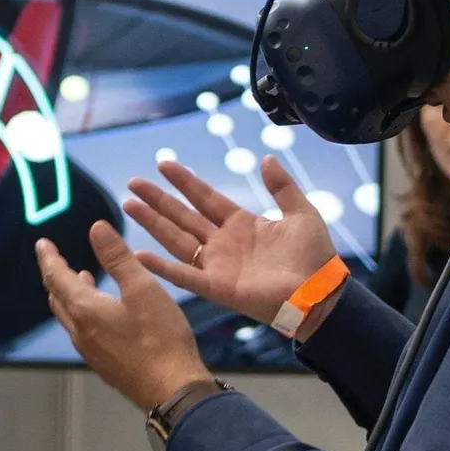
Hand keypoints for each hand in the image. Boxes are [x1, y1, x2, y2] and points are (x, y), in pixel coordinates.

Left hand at [36, 221, 212, 410]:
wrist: (172, 390)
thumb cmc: (160, 338)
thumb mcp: (142, 288)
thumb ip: (118, 257)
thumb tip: (96, 228)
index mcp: (85, 310)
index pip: (56, 277)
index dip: (49, 257)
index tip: (42, 244)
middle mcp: (80, 332)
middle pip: (58, 298)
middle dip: (55, 275)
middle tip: (56, 259)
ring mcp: (91, 351)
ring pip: (69, 316)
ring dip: (69, 294)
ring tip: (81, 278)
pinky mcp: (104, 364)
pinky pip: (82, 332)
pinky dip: (82, 312)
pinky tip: (101, 312)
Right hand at [125, 155, 338, 340]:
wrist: (319, 292)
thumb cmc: (314, 256)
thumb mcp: (301, 212)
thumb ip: (282, 186)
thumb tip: (266, 158)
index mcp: (241, 224)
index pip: (205, 197)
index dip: (185, 181)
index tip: (163, 164)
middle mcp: (223, 243)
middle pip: (182, 216)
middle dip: (158, 200)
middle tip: (133, 183)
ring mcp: (216, 265)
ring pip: (176, 239)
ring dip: (153, 223)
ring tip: (129, 206)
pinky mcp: (216, 287)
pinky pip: (184, 276)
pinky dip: (161, 267)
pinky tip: (139, 255)